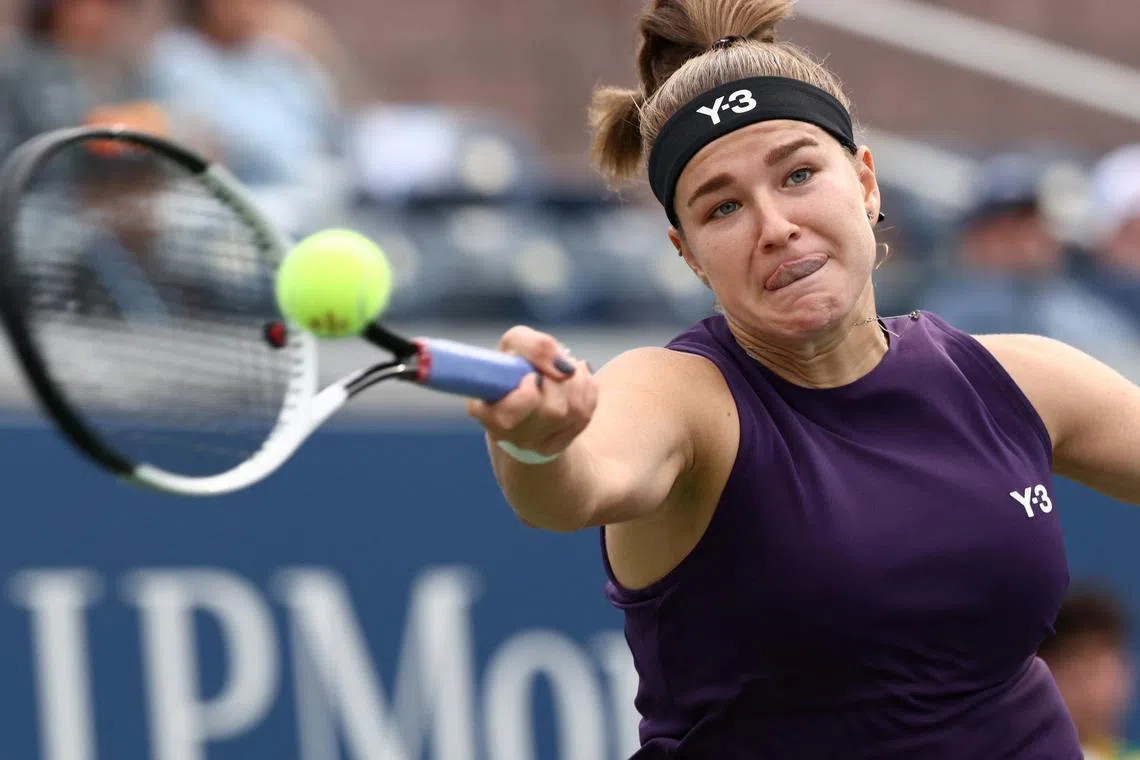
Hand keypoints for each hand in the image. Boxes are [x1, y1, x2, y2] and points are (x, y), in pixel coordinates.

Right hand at [466, 326, 598, 457]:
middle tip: (548, 371)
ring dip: (576, 380)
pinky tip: (573, 383)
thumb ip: (534, 346)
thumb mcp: (515, 343)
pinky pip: (586, 412)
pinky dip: (586, 389)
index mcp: (486, 411)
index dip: (529, 391)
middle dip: (558, 380)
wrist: (526, 392)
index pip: (510, 415)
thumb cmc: (515, 367)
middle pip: (553, 411)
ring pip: (574, 411)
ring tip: (563, 371)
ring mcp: (535, 444)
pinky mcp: (559, 444)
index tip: (532, 376)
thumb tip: (564, 367)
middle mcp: (508, 435)